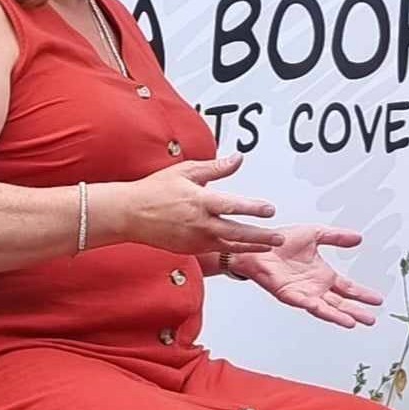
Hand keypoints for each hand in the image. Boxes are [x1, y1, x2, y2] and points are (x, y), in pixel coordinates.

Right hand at [122, 155, 284, 254]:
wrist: (130, 213)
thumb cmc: (155, 190)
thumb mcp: (186, 171)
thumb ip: (215, 168)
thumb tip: (237, 159)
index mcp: (199, 201)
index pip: (232, 206)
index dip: (253, 208)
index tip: (269, 209)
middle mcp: (199, 223)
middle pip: (236, 233)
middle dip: (261, 236)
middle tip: (279, 237)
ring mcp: (195, 239)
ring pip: (229, 246)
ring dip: (251, 247)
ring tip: (269, 246)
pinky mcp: (190, 250)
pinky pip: (216, 250)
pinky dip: (233, 250)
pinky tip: (246, 248)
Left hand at [231, 226, 383, 327]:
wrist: (258, 244)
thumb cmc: (281, 240)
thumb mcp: (315, 234)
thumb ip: (336, 237)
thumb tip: (358, 238)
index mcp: (323, 274)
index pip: (348, 288)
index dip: (362, 294)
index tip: (377, 299)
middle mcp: (315, 287)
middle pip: (341, 303)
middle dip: (357, 311)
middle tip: (372, 318)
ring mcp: (304, 293)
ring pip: (327, 308)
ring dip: (341, 316)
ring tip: (355, 322)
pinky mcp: (290, 295)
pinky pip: (307, 304)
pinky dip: (320, 310)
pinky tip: (330, 314)